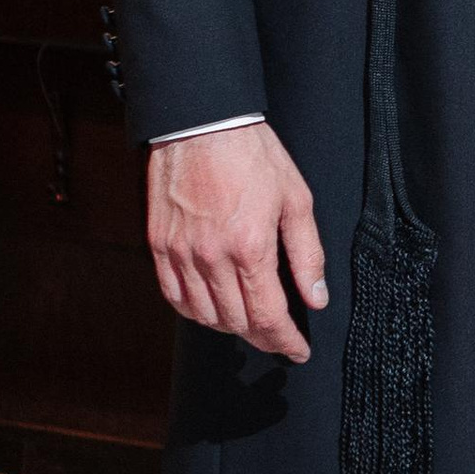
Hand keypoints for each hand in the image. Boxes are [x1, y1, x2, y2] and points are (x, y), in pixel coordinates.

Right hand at [148, 121, 328, 362]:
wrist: (200, 123)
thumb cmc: (251, 154)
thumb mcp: (296, 199)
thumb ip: (307, 254)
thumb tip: (315, 297)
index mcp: (250, 247)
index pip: (268, 316)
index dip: (285, 341)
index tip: (298, 350)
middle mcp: (212, 257)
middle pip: (236, 322)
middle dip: (262, 338)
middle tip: (279, 339)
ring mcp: (181, 253)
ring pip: (204, 316)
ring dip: (230, 328)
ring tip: (249, 324)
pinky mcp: (159, 246)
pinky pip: (174, 296)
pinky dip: (195, 312)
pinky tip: (212, 309)